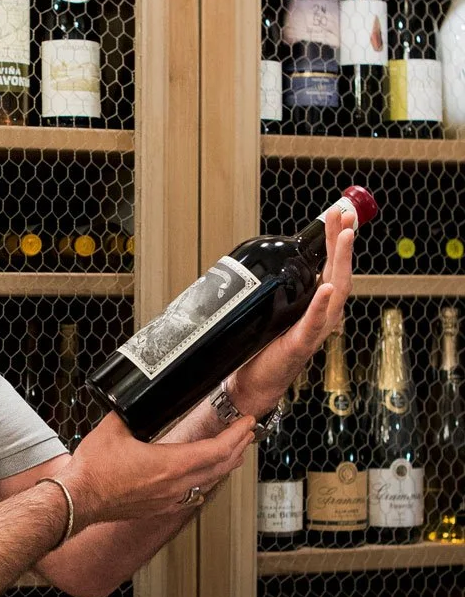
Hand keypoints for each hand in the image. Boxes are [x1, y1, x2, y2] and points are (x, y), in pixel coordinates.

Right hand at [64, 409, 255, 528]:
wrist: (78, 499)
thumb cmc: (93, 470)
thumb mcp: (113, 428)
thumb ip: (130, 411)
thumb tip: (137, 400)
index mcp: (170, 464)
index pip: (216, 450)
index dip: (236, 434)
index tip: (246, 422)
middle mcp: (175, 485)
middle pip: (220, 467)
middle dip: (238, 447)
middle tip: (247, 431)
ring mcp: (169, 499)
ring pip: (209, 482)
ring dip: (225, 464)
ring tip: (235, 452)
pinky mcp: (160, 507)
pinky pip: (193, 495)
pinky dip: (206, 481)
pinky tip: (205, 479)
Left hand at [230, 203, 354, 417]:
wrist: (253, 383)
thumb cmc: (265, 347)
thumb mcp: (275, 310)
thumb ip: (282, 287)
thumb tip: (273, 257)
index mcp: (315, 304)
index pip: (329, 265)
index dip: (335, 240)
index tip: (337, 213)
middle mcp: (322, 315)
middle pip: (337, 272)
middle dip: (341, 242)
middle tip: (343, 217)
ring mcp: (314, 329)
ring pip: (334, 292)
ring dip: (339, 264)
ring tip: (344, 238)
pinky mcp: (300, 344)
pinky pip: (313, 323)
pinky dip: (321, 305)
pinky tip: (326, 289)